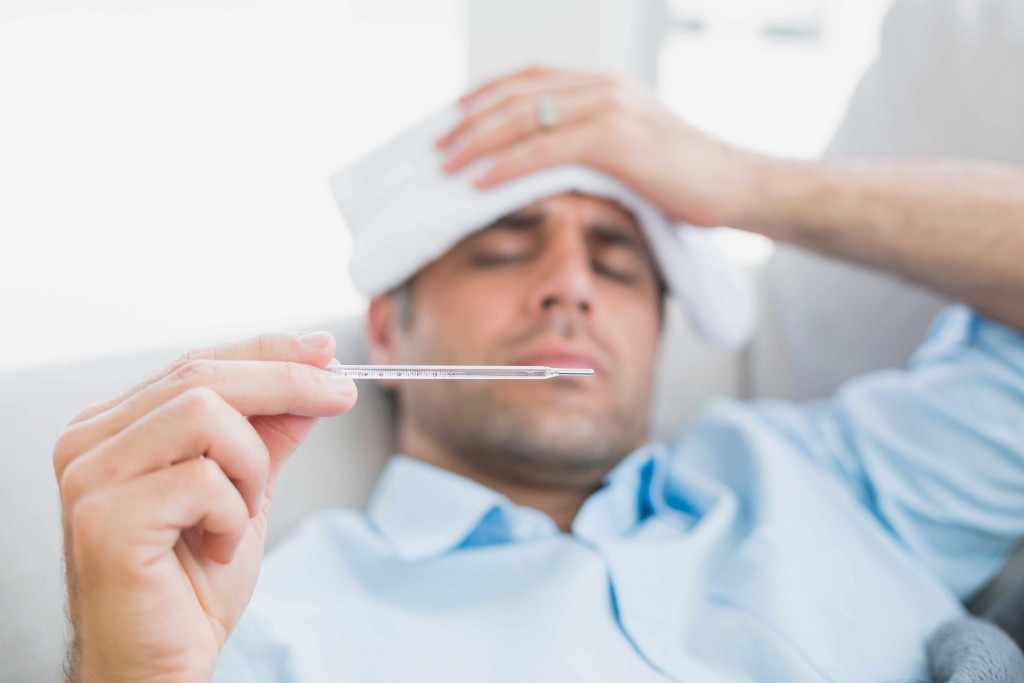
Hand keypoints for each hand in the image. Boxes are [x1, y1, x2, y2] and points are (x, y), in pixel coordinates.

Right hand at [53, 332, 356, 681]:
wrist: (162, 664)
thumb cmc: (191, 583)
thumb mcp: (245, 491)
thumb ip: (269, 433)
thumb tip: (316, 377)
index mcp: (114, 427)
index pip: (197, 364)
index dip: (268, 352)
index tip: (326, 351)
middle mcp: (88, 442)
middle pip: (202, 376)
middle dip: (288, 381)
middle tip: (341, 395)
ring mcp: (90, 478)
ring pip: (206, 414)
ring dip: (251, 466)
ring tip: (241, 514)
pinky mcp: (103, 519)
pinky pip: (204, 480)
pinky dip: (233, 515)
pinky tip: (216, 549)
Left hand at [437, 65, 763, 227]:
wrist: (737, 185)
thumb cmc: (688, 178)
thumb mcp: (635, 150)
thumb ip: (595, 145)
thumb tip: (551, 167)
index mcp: (605, 84)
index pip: (532, 79)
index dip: (487, 95)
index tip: (454, 117)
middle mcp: (603, 87)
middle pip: (518, 95)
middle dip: (470, 120)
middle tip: (436, 145)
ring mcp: (609, 108)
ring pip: (523, 118)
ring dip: (477, 142)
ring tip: (445, 165)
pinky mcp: (615, 139)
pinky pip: (544, 149)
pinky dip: (505, 165)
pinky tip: (479, 182)